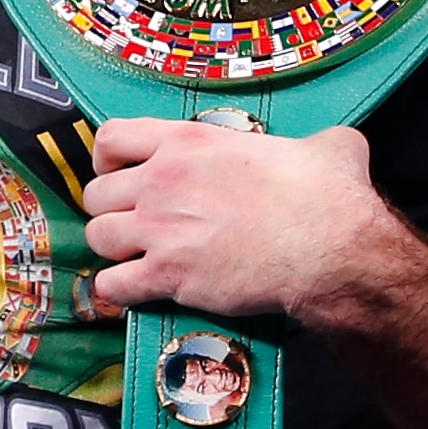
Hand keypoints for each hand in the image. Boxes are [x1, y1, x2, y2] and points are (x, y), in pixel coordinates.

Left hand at [83, 118, 399, 318]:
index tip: (118, 171)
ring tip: (131, 256)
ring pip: (98, 236)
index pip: (112, 137)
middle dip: (108, 208)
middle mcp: (162, 180)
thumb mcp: (323, 147)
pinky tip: (132, 291)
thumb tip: (332, 148)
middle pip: (96, 193)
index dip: (107, 158)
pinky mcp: (168, 276)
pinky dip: (117, 291)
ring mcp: (160, 229)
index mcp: (188, 140)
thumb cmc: (327, 195)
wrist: (330, 250)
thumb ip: (313, 142)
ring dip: (111, 248)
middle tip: (130, 220)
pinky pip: (113, 285)